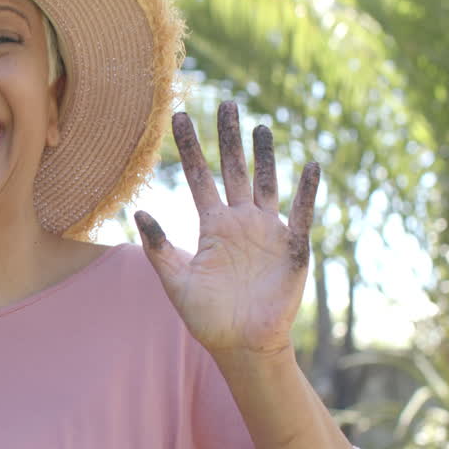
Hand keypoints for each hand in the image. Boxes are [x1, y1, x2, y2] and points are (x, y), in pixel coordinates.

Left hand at [134, 101, 317, 358]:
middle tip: (225, 103)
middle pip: (234, 169)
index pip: (198, 176)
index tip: (179, 116)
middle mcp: (240, 221)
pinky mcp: (292, 249)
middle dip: (229, 137)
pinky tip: (310, 167)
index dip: (189, 147)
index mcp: (212, 226)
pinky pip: (301, 215)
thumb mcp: (175, 280)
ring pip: (266, 184)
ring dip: (266, 156)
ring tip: (261, 126)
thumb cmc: (206, 316)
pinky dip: (307, 193)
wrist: (240, 345)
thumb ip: (157, 246)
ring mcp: (268, 232)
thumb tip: (138, 210)